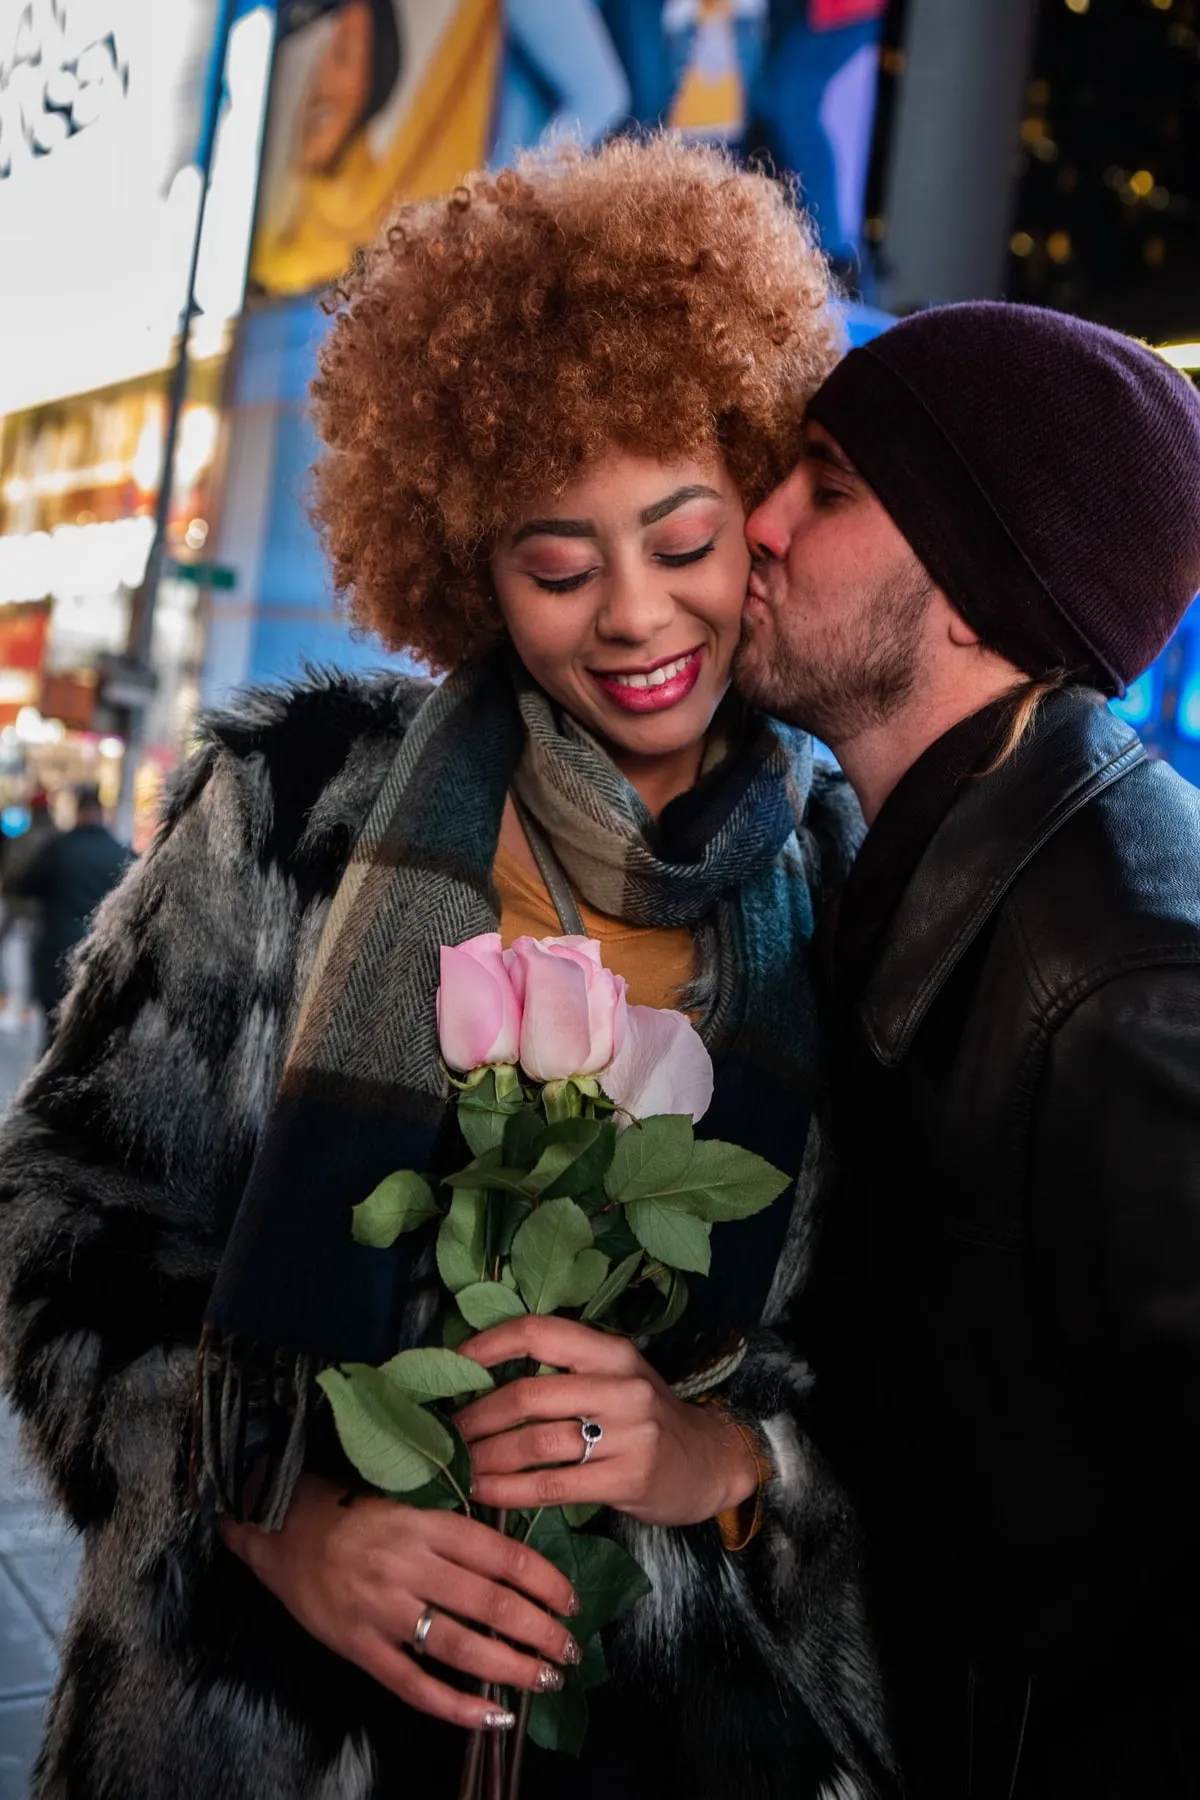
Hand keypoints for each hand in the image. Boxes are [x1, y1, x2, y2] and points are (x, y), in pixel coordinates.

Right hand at [220, 1474, 581, 1732]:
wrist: (278, 1522)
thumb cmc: (348, 1504)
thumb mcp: (406, 1497)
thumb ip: (452, 1524)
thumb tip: (512, 1551)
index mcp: (425, 1522)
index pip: (501, 1554)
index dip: (543, 1581)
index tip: (570, 1600)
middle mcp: (408, 1565)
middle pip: (490, 1604)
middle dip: (539, 1630)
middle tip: (570, 1649)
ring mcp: (383, 1610)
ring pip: (460, 1646)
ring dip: (511, 1667)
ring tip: (545, 1678)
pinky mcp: (359, 1646)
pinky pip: (413, 1684)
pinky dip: (456, 1705)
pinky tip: (491, 1716)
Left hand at [455, 1316, 759, 1526]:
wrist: (709, 1462)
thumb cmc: (645, 1419)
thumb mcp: (614, 1379)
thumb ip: (562, 1373)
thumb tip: (478, 1375)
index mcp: (611, 1351)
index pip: (540, 1332)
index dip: (488, 1346)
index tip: (450, 1366)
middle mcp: (622, 1384)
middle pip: (529, 1395)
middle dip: (476, 1417)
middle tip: (444, 1434)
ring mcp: (630, 1432)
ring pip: (536, 1443)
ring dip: (486, 1458)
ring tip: (457, 1468)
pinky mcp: (628, 1478)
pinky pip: (553, 1485)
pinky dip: (510, 1491)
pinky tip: (486, 1494)